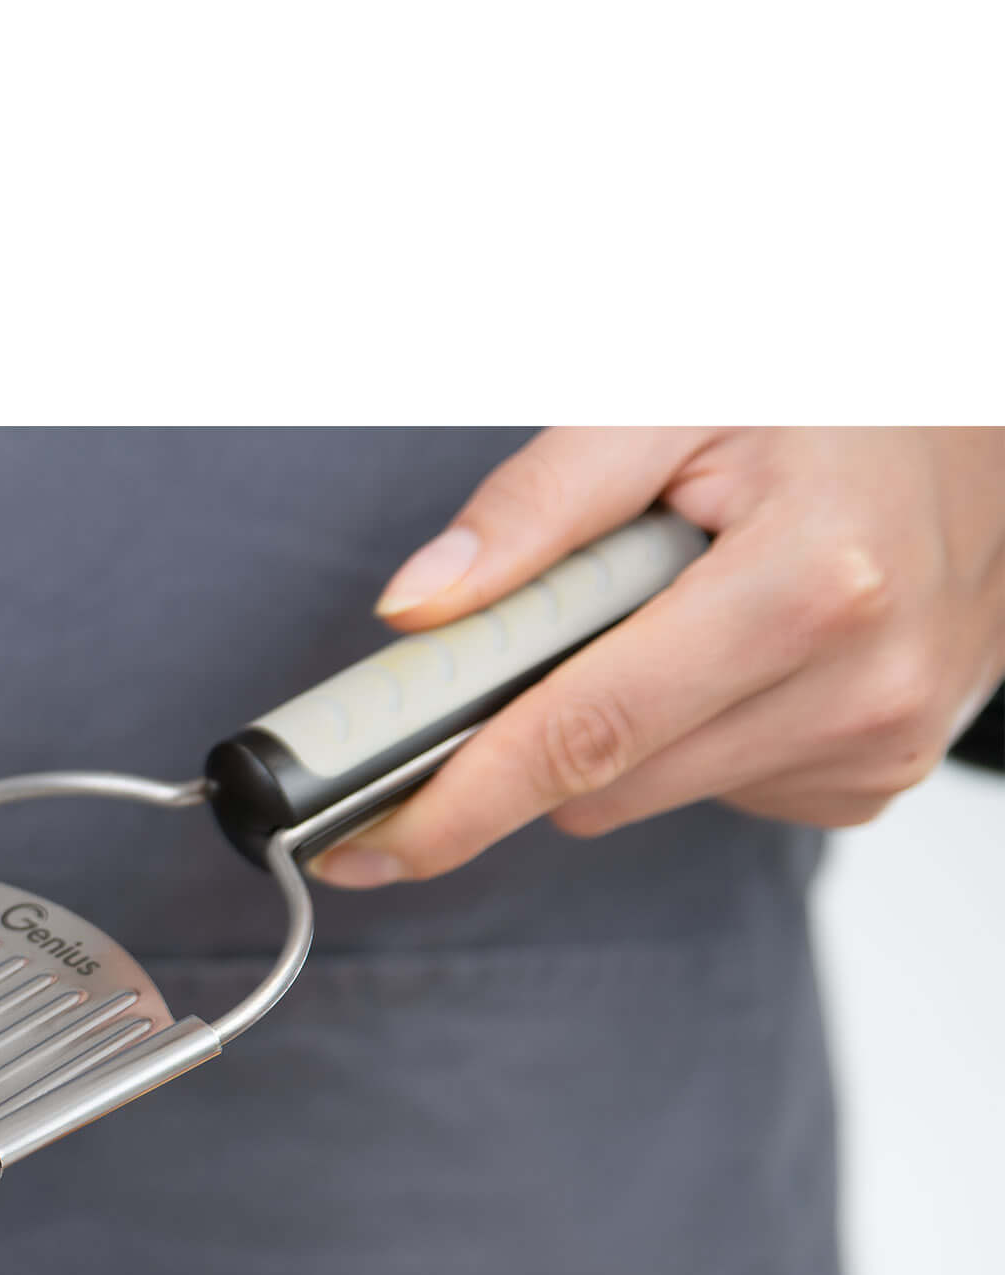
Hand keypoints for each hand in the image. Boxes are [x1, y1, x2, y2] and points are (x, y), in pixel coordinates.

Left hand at [311, 427, 1004, 887]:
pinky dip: (691, 733)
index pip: (581, 733)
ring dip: (620, 727)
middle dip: (531, 735)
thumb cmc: (831, 400)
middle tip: (524, 649)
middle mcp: (857, 685)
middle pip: (599, 784)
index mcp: (810, 586)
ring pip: (647, 796)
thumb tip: (418, 606)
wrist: (985, 426)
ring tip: (677, 611)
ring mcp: (874, 745)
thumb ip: (539, 503)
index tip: (361, 846)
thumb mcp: (676, 399)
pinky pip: (715, 790)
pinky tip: (737, 651)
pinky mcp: (870, 778)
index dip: (456, 800)